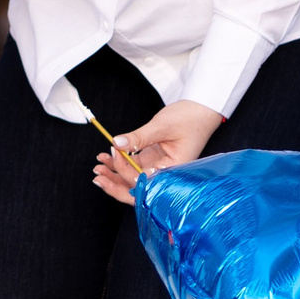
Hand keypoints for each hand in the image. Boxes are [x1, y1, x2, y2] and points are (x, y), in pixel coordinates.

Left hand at [92, 99, 224, 204]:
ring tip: (98, 165)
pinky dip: (121, 162)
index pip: (146, 181)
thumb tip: (117, 143)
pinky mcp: (155, 158)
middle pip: (139, 188)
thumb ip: (138, 137)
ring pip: (134, 177)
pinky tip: (107, 156)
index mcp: (175, 171)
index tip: (114, 152)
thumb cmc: (190, 118)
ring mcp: (160, 167)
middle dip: (116, 185)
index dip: (126, 170)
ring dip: (115, 173)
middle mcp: (168, 174)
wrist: (202, 109)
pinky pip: (135, 165)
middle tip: (97, 177)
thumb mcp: (161, 126)